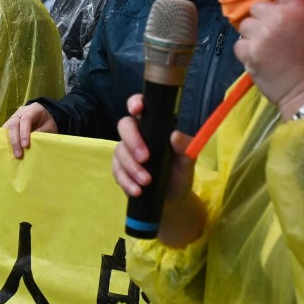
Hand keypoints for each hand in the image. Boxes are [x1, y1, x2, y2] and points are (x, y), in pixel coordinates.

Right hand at [3, 103, 57, 158]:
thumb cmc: (48, 122)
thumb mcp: (50, 127)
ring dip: (9, 141)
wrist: (44, 116)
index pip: (26, 119)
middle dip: (15, 140)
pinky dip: (7, 140)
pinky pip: (6, 131)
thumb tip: (30, 143)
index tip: (25, 145)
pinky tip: (9, 149)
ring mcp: (14, 116)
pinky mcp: (10, 122)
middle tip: (18, 154)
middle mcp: (21, 111)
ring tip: (13, 153)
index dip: (24, 132)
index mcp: (33, 109)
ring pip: (7, 127)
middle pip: (14, 124)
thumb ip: (41, 133)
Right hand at [113, 94, 202, 246]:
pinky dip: (126, 181)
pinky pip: (116, 171)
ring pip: (119, 151)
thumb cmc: (179, 174)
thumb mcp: (187, 162)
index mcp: (153, 127)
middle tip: (144, 158)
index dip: (135, 103)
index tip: (137, 110)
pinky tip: (137, 190)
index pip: (141, 107)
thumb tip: (175, 136)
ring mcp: (126, 152)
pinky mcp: (119, 169)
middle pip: (124, 126)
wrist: (172, 199)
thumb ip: (185, 149)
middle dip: (132, 141)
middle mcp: (137, 135)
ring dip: (132, 167)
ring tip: (147, 182)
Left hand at [236, 0, 303, 119]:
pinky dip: (248, 51)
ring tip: (271, 50)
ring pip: (246, 26)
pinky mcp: (248, 51)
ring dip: (254, 35)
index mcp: (298, 9)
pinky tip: (263, 59)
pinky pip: (240, 43)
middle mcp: (277, 17)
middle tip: (277, 35)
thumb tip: (281, 4)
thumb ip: (297, 13)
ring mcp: (261, 35)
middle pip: (257, 7)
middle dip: (263, 18)